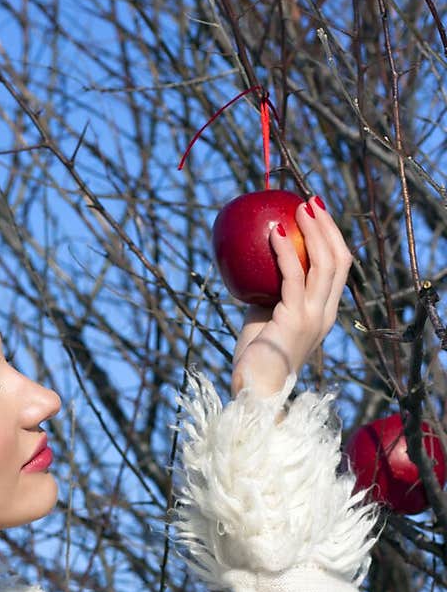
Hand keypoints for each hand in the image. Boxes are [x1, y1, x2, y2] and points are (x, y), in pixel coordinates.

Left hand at [231, 195, 353, 398]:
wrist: (255, 390)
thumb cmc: (255, 356)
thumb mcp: (264, 317)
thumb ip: (268, 292)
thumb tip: (253, 262)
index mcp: (324, 314)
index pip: (339, 269)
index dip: (332, 238)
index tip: (316, 215)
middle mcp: (325, 314)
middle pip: (338, 260)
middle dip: (328, 227)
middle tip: (310, 202)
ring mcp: (313, 317)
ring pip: (323, 264)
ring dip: (312, 232)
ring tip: (297, 209)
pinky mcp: (294, 319)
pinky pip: (293, 277)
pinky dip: (285, 251)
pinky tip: (273, 233)